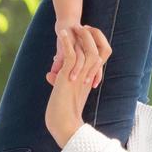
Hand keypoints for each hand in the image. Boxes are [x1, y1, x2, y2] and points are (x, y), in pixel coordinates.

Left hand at [45, 26, 112, 146]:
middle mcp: (88, 76)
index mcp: (89, 78)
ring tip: (75, 26)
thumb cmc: (62, 112)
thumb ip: (60, 79)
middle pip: (99, 50)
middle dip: (93, 36)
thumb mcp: (63, 91)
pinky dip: (67, 42)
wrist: (64, 124)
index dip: (98, 44)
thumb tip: (51, 73)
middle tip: (85, 27)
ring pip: (87, 50)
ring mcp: (79, 76)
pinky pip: (71, 55)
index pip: (101, 56)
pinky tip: (62, 32)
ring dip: (81, 36)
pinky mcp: (69, 76)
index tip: (89, 35)